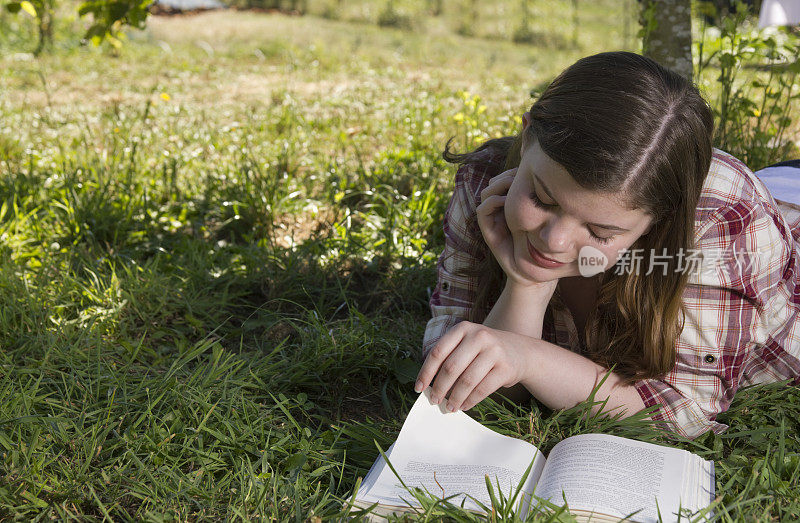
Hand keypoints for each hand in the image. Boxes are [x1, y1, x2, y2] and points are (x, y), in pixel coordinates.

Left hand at [414, 321, 534, 411]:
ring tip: (450, 407)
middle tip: (434, 401)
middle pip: (451, 368)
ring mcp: (494, 351)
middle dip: (440, 388)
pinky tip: (464, 406)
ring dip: (455, 398)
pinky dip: (470, 401)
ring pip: (467, 381)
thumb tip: (429, 385)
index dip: (426, 372)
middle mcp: (479, 336)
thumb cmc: (485, 351)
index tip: (419, 388)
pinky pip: (482, 389)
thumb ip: (450, 357)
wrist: (521, 352)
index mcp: (463, 329)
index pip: (438, 352)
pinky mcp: (506, 368)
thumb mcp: (467, 344)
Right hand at [477, 169, 552, 289]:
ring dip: (499, 184)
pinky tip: (507, 201)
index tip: (532, 169)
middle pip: (498, 180)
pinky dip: (492, 202)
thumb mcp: (559, 225)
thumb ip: (562, 210)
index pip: (511, 178)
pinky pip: (483, 210)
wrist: (535, 276)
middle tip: (522, 173)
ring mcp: (496, 219)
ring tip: (514, 184)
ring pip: (488, 191)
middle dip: (509, 174)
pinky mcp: (490, 231)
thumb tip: (579, 192)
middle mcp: (505, 209)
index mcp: (518, 205)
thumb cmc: (549, 251)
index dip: (518, 171)